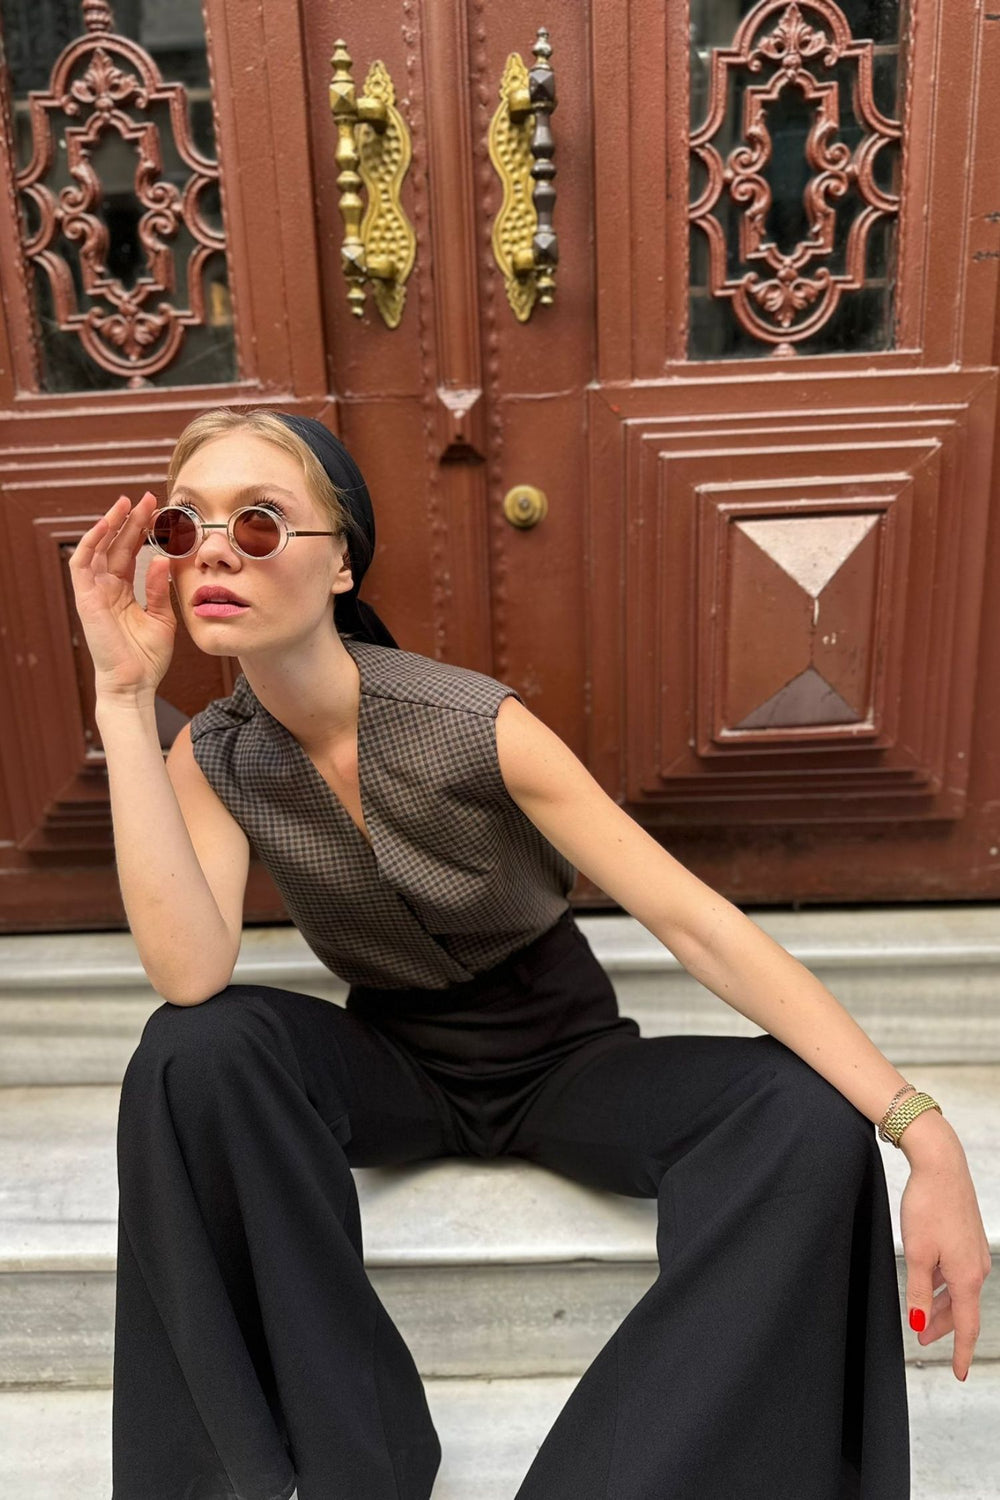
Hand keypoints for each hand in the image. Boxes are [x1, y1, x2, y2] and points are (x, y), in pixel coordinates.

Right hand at [68, 492, 175, 698]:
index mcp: (123, 591)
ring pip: (97, 547)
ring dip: (110, 523)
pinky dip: (91, 541)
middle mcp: (106, 588)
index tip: (158, 510)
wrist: (135, 683)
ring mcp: (94, 592)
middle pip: (116, 544)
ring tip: (127, 503)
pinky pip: (82, 563)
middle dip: (130, 519)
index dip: (141, 530)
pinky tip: (106, 524)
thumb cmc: (147, 658)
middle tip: (147, 498)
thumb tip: (164, 559)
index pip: (130, 552)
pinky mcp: (85, 598)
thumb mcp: (162, 618)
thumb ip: (159, 589)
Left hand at [899, 1124, 990, 1380]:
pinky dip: (942, 1284)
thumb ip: (917, 1291)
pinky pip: (956, 1272)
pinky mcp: (967, 1238)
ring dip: (939, 1305)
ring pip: (956, 1289)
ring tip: (919, 1317)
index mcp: (966, 1276)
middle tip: (922, 1340)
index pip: (966, 1325)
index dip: (962, 1352)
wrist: (940, 1165)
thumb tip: (917, 1322)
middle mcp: (976, 1267)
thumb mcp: (917, 1253)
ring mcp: (973, 1252)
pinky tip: (927, 1283)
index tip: (960, 1373)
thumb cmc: (928, 1206)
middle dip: (942, 1327)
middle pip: (960, 1309)